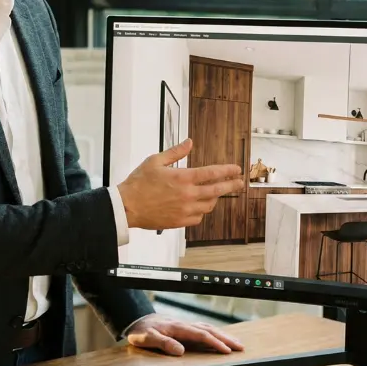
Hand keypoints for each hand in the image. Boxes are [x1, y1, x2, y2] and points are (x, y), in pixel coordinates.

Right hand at [117, 138, 242, 229]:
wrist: (127, 206)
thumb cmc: (138, 184)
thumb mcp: (155, 161)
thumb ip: (175, 152)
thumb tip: (189, 143)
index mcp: (182, 178)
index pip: (212, 173)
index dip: (227, 170)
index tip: (236, 169)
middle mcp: (187, 195)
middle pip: (217, 190)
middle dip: (231, 185)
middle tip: (239, 182)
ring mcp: (185, 210)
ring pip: (209, 205)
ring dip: (216, 197)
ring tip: (218, 192)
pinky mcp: (179, 222)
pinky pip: (198, 217)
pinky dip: (203, 211)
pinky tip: (201, 206)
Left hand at [126, 314, 244, 355]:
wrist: (136, 320)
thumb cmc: (141, 331)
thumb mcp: (147, 338)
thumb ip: (163, 343)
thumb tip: (180, 351)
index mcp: (177, 327)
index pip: (200, 334)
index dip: (214, 343)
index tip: (226, 350)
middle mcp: (184, 325)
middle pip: (208, 330)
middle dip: (225, 338)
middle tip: (240, 347)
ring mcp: (184, 325)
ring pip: (207, 328)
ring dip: (222, 335)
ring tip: (236, 343)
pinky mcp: (183, 328)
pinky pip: (203, 329)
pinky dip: (214, 333)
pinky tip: (220, 337)